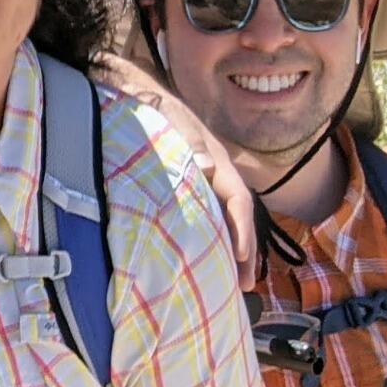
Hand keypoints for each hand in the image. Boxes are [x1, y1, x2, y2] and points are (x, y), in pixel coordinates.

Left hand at [94, 52, 257, 271]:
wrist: (142, 101)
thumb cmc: (158, 113)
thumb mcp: (173, 123)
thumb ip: (189, 144)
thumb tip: (204, 166)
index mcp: (218, 163)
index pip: (237, 199)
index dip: (241, 228)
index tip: (240, 255)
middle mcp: (216, 177)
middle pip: (237, 219)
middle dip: (243, 251)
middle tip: (245, 286)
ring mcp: (205, 186)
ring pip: (224, 223)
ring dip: (231, 252)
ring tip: (233, 285)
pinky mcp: (191, 192)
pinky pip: (208, 220)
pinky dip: (213, 241)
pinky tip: (209, 263)